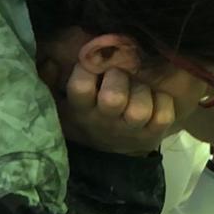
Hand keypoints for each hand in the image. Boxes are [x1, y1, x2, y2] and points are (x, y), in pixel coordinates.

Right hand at [57, 67, 175, 154]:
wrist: (112, 153)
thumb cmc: (88, 115)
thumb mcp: (64, 103)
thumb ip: (52, 80)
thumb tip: (49, 61)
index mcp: (81, 109)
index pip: (80, 87)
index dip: (87, 69)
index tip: (92, 60)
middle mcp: (106, 120)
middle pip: (113, 98)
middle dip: (118, 77)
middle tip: (119, 71)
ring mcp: (131, 129)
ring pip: (139, 109)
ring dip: (142, 91)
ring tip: (139, 85)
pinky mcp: (154, 134)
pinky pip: (163, 115)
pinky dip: (163, 101)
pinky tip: (156, 96)